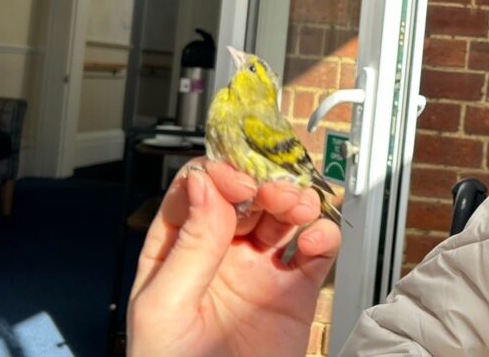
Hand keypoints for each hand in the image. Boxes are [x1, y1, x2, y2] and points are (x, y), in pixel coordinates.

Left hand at [128, 158, 341, 355]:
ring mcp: (259, 273)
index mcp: (176, 255)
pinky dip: (323, 235)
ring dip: (295, 201)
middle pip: (245, 197)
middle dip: (262, 184)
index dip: (218, 177)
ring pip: (282, 216)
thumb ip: (188, 247)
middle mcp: (219, 257)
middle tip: (273, 192)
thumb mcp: (164, 310)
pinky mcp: (295, 293)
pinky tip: (316, 238)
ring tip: (299, 208)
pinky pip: (315, 252)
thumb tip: (207, 186)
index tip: (236, 183)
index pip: (197, 194)